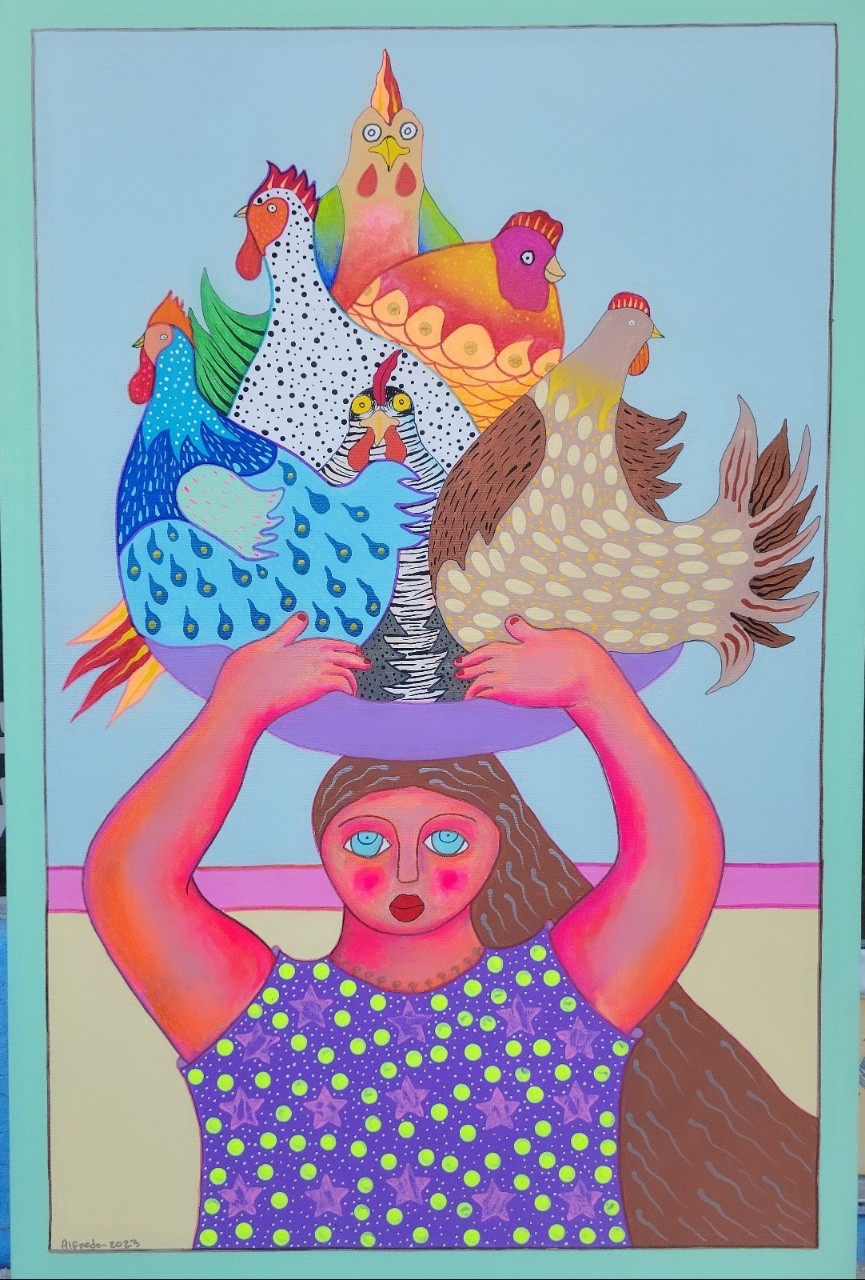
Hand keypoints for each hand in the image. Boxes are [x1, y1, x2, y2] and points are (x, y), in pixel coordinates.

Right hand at [213, 613, 369, 732]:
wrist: (242, 700)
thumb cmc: (244, 675)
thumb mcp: (264, 646)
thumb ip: (286, 632)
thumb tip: (303, 616)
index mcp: (299, 643)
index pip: (329, 642)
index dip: (343, 646)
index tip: (354, 649)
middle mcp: (312, 655)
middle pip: (343, 654)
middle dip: (355, 659)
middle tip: (366, 663)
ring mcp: (316, 670)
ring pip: (345, 670)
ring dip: (352, 678)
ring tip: (355, 686)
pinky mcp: (317, 687)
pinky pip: (341, 684)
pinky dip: (347, 688)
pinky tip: (347, 695)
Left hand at [455, 615, 629, 715]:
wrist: (587, 678)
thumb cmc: (577, 655)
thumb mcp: (550, 636)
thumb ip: (528, 632)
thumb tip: (512, 619)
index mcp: (520, 645)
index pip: (492, 647)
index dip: (478, 652)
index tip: (468, 656)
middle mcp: (512, 661)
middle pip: (483, 661)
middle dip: (469, 664)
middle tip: (458, 666)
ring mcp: (511, 678)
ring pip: (482, 678)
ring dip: (471, 681)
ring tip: (465, 686)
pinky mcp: (514, 694)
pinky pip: (489, 693)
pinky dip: (480, 694)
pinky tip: (476, 699)